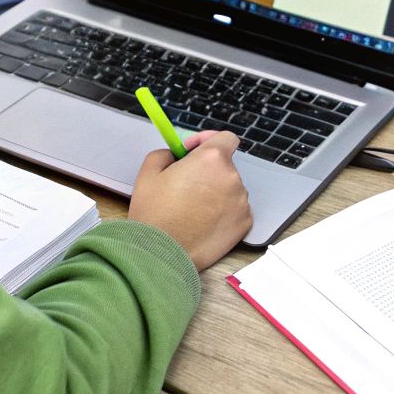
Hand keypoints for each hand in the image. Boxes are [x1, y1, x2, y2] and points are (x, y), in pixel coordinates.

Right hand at [128, 130, 251, 270]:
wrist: (161, 255)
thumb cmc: (154, 215)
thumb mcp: (149, 173)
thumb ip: (166, 153)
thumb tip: (176, 154)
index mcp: (211, 159)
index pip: (225, 138)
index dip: (208, 140)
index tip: (193, 151)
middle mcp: (232, 177)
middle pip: (225, 165)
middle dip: (207, 172)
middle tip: (185, 186)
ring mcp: (241, 202)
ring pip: (230, 189)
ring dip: (215, 193)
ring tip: (192, 210)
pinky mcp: (245, 223)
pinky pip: (235, 210)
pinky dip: (223, 213)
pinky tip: (203, 223)